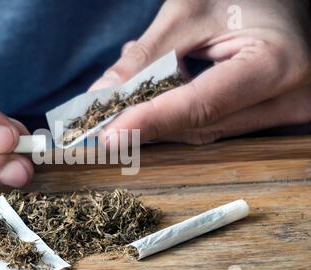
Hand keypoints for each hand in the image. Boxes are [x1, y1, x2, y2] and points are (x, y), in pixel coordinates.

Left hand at [90, 0, 310, 144]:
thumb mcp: (191, 12)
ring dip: (162, 113)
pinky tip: (164, 84)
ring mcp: (284, 112)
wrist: (284, 0)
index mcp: (275, 65)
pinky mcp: (273, 115)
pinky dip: (180, 110)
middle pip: (200, 125)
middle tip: (108, 112)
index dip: (151, 120)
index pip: (200, 106)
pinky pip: (216, 123)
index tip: (111, 135)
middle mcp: (287, 100)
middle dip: (149, 120)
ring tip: (136, 83)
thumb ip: (147, 55)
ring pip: (205, 129)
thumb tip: (103, 92)